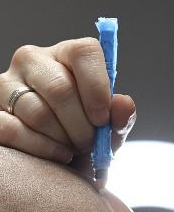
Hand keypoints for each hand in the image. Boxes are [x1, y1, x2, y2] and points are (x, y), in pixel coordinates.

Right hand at [0, 38, 135, 168]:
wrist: (61, 158)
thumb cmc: (87, 134)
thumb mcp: (110, 128)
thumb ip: (121, 117)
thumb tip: (123, 103)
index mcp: (68, 55)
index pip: (84, 53)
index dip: (97, 89)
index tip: (103, 119)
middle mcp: (33, 60)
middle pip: (60, 89)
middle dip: (81, 126)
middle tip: (90, 143)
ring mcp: (6, 82)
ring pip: (37, 113)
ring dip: (63, 139)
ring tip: (74, 148)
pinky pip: (12, 130)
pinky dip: (42, 148)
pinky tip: (60, 155)